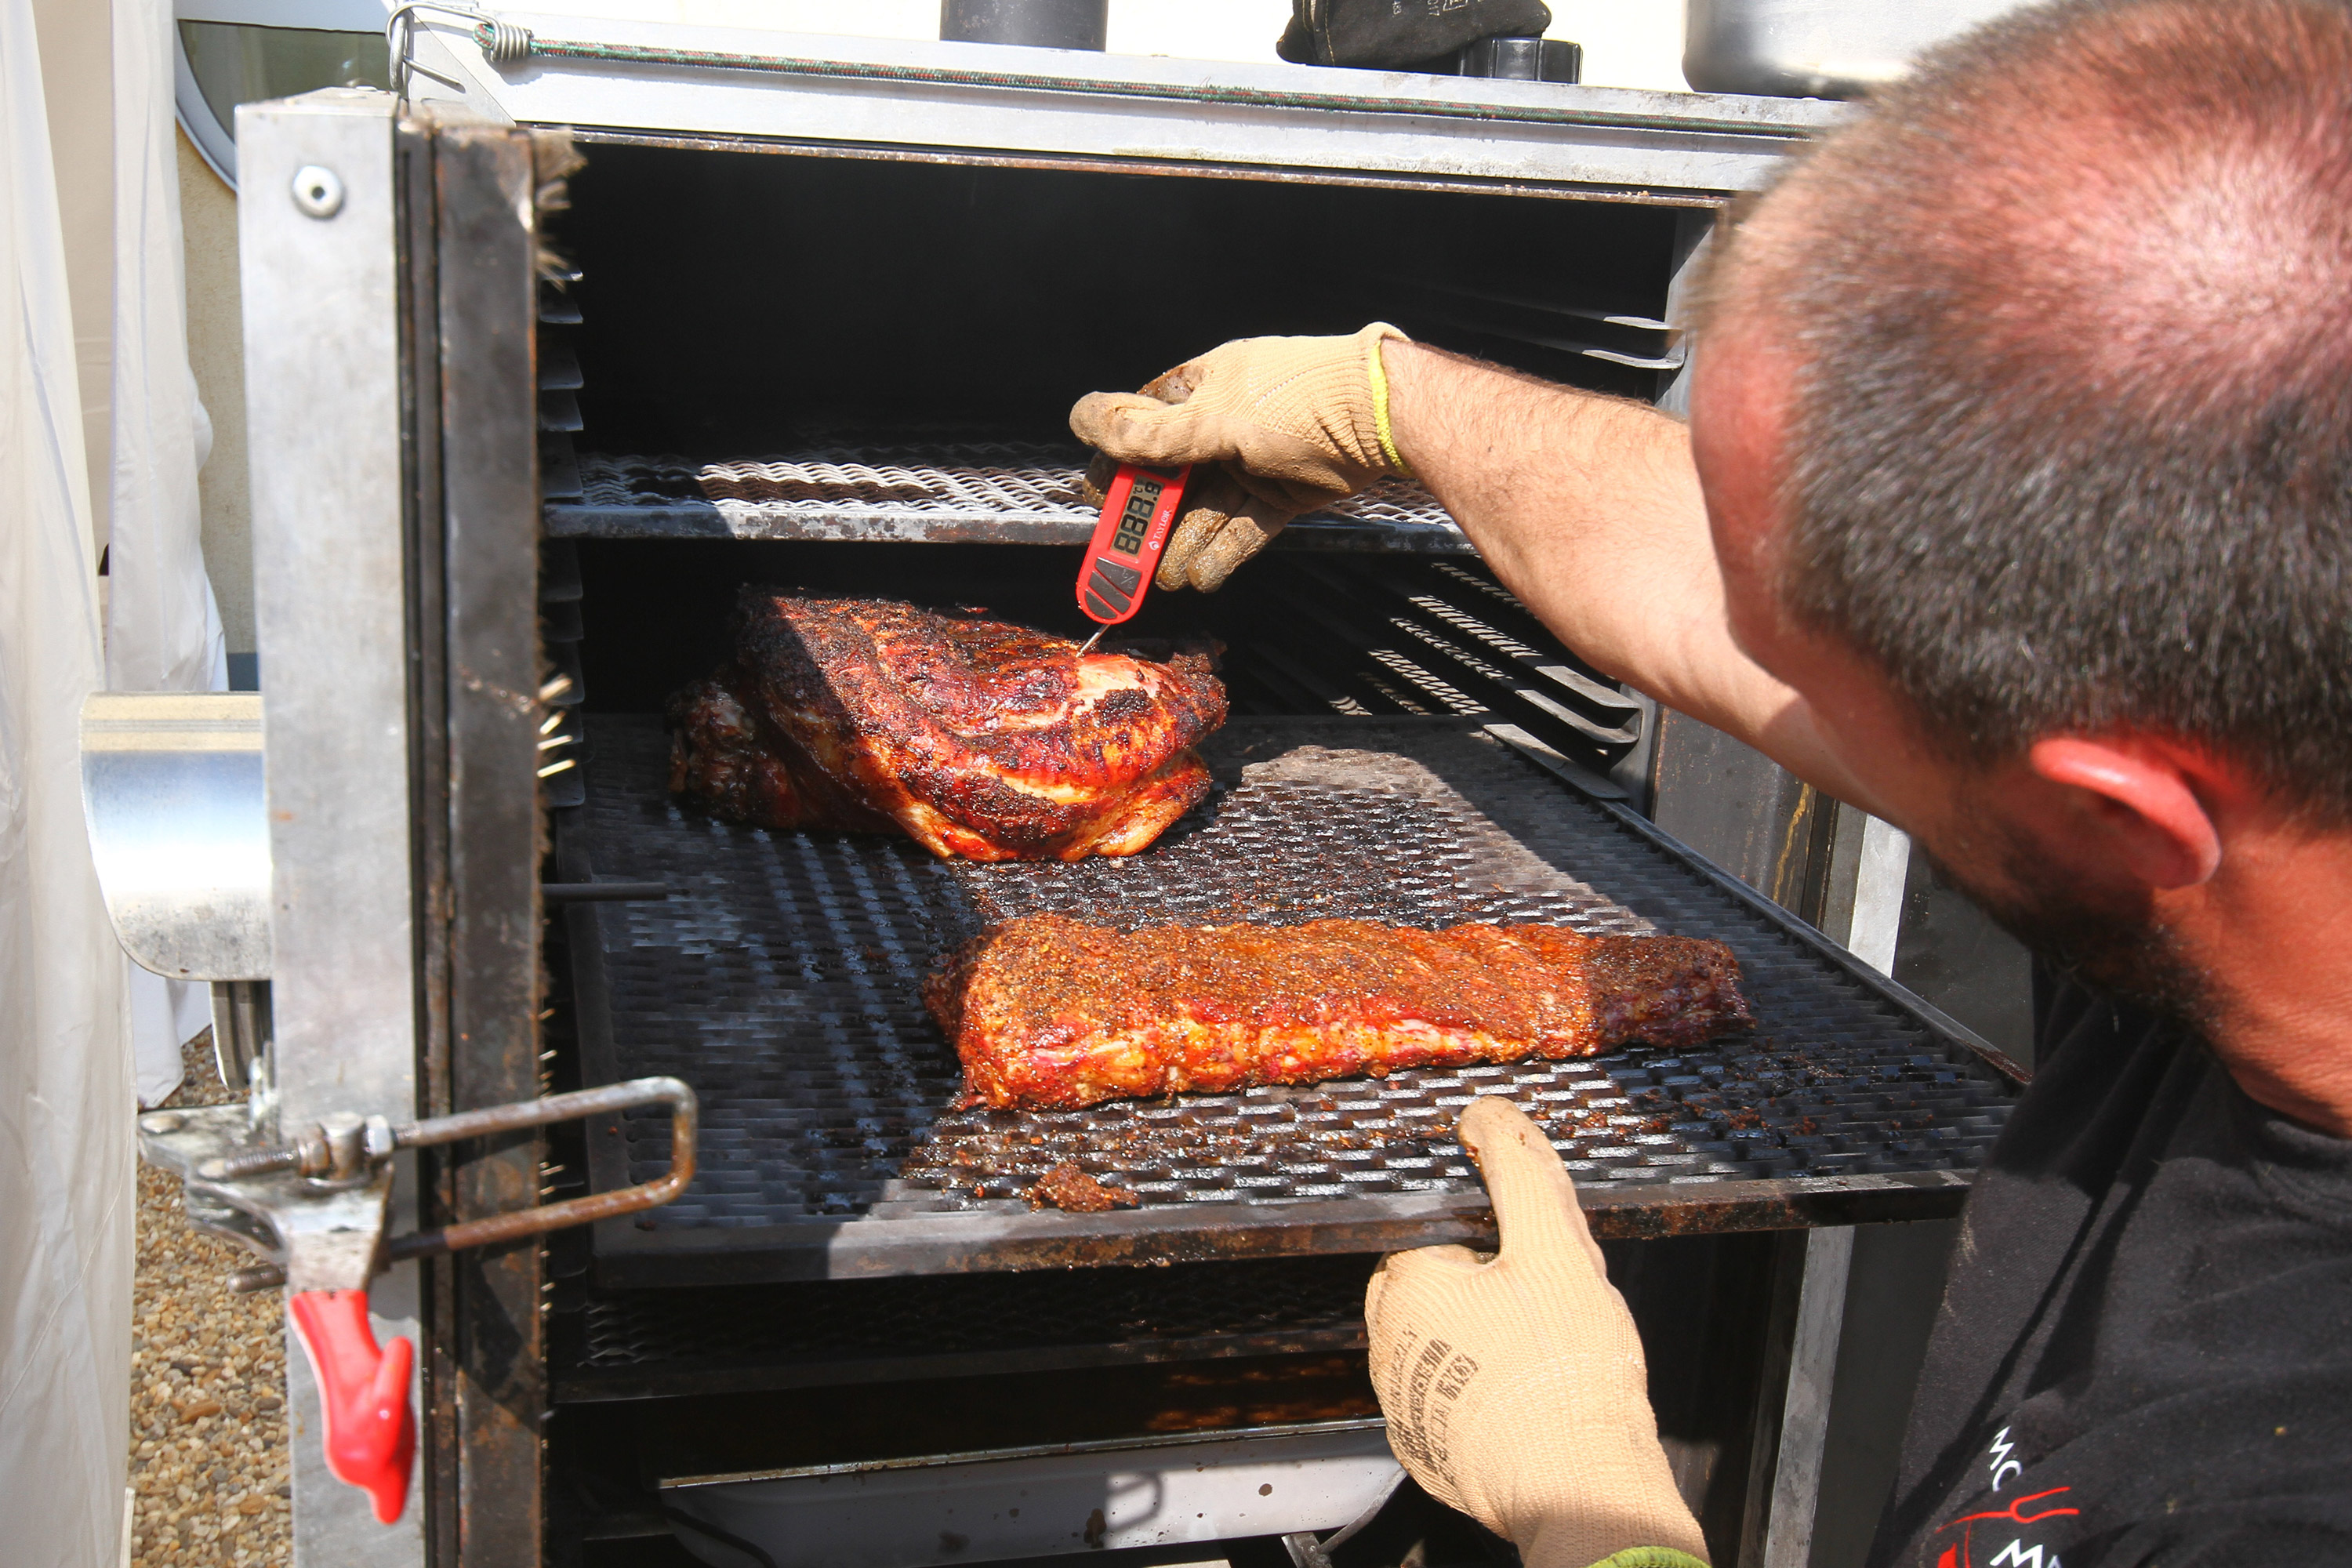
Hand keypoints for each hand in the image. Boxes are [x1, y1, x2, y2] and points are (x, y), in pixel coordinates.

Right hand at [1070, 323, 1409, 590]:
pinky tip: (1203, 576)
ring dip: (1185, 542)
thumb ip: (1158, 434)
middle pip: (1171, 476)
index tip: (1099, 492)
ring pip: (1207, 507)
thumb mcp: (1221, 418)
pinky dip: (1223, 551)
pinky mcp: (1281, 493)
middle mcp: (1222, 424)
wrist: (1383, 417)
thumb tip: (1091, 423)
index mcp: (1201, 389)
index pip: (1140, 421)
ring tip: (1166, 577)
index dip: (1116, 457)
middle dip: (1150, 516)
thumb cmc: (1301, 400)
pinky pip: (1243, 526)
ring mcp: (1252, 461)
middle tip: (1125, 553)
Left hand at [1366, 1097, 1708, 1567]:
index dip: (1493, 1250)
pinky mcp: (1424, 1451)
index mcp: (1407, 1285)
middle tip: (1540, 1318)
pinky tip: (1521, 1405)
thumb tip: (1490, 1117)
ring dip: (1479, 1348)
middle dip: (1482, 1298)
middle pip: (1436, 1296)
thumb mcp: (1554, 1246)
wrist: (1576, 1485)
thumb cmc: (1563, 1370)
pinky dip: (1480, 1400)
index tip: (1532, 1273)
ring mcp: (1403, 1404)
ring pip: (1440, 1350)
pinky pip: (1447, 1405)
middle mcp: (1387, 1345)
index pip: (1440, 1242)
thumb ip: (1520, 1172)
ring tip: (1535, 1365)